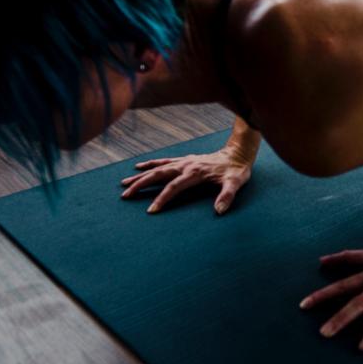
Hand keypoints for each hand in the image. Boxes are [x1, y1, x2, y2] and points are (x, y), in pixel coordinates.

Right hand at [119, 145, 252, 214]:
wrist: (238, 152)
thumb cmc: (236, 170)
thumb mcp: (235, 183)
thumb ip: (227, 196)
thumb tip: (219, 211)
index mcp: (195, 173)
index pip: (174, 187)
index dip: (162, 198)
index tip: (151, 210)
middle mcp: (186, 165)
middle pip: (158, 175)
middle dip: (140, 185)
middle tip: (125, 195)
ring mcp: (184, 161)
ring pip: (157, 168)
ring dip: (140, 175)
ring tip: (124, 183)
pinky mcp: (185, 159)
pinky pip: (163, 161)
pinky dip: (150, 164)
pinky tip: (139, 167)